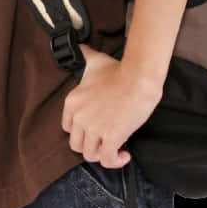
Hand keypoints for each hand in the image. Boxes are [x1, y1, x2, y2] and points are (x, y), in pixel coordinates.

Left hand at [60, 44, 161, 167]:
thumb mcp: (95, 61)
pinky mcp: (110, 137)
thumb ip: (84, 55)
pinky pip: (107, 159)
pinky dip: (115, 161)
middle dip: (91, 146)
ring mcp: (93, 128)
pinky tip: (124, 155)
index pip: (67, 128)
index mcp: (72, 102)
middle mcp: (79, 116)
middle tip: (105, 142)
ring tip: (115, 149)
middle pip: (77, 145)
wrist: (139, 77)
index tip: (94, 131)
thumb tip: (78, 46)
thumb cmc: (120, 70)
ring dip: (103, 155)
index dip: (81, 133)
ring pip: (90, 155)